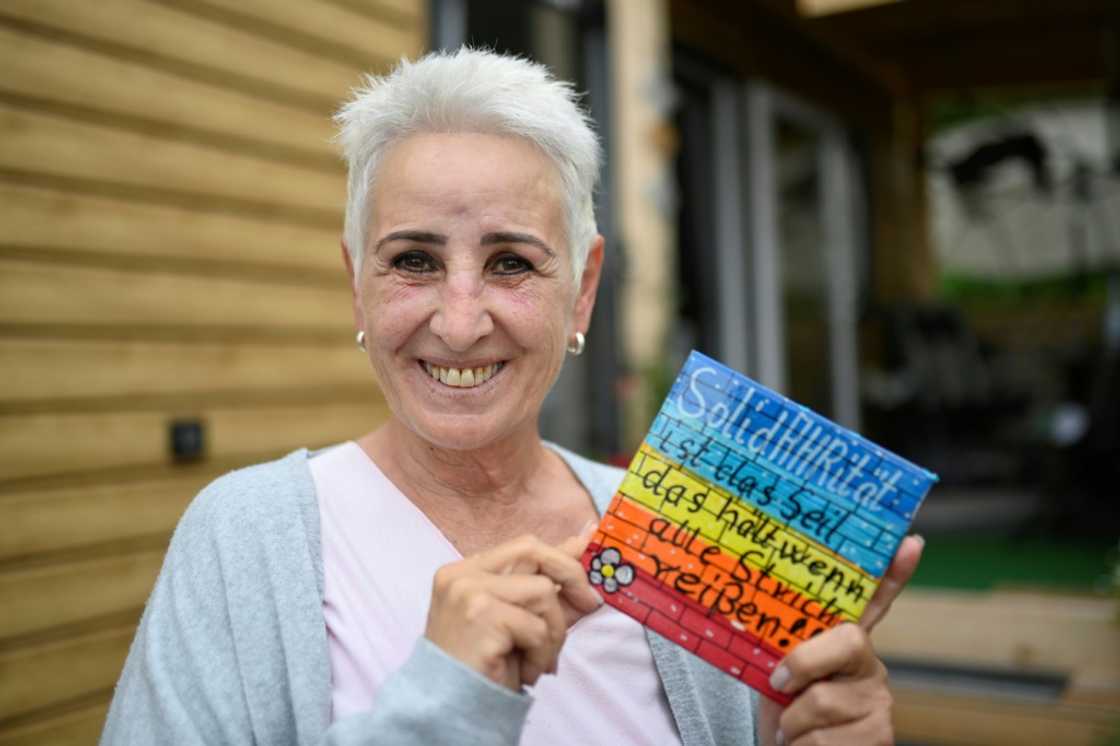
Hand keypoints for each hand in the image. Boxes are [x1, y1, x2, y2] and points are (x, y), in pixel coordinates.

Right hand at [424, 530, 602, 690]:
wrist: (451, 707)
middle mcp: (463, 574)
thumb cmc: (487, 666)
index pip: (524, 546)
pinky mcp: (479, 614)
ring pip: (543, 592)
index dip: (562, 554)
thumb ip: (549, 588)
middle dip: (572, 575)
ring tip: (537, 658)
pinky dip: (541, 654)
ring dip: (553, 632)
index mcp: (468, 571)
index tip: (590, 556)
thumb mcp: (520, 621)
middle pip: (533, 551)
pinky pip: (537, 627)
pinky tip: (524, 672)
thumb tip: (583, 546)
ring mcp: (468, 591)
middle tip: (590, 604)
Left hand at [758, 534, 924, 745]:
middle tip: (780, 682)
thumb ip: (785, 641)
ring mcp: (878, 705)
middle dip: (804, 663)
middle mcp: (871, 669)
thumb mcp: (780, 667)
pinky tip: (804, 745)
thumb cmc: (786, 708)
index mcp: (848, 644)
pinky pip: (825, 740)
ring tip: (794, 726)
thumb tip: (766, 610)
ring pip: (823, 702)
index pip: (875, 602)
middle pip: (847, 642)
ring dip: (792, 721)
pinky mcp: (877, 738)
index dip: (894, 573)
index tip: (910, 541)